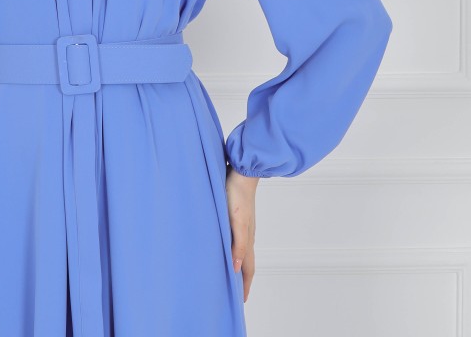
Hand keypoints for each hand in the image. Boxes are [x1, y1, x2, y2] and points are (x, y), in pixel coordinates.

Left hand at [225, 164, 258, 302]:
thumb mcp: (237, 222)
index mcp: (247, 238)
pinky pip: (234, 237)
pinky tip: (223, 244)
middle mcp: (245, 233)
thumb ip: (238, 245)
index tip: (241, 301)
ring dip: (236, 263)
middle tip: (235, 293)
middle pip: (245, 261)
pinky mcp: (234, 214)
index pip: (247, 268)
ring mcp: (241, 223)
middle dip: (241, 278)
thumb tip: (235, 269)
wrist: (240, 170)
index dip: (244, 285)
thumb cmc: (238, 195)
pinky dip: (231, 247)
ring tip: (229, 273)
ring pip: (240, 249)